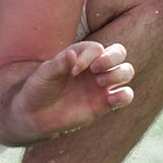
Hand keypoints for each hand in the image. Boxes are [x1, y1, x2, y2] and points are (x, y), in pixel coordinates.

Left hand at [7, 40, 133, 140]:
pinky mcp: (105, 103)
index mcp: (80, 55)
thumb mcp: (45, 74)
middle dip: (112, 58)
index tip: (73, 71)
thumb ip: (59, 64)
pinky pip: (125, 95)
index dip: (89, 56)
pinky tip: (111, 99)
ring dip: (118, 73)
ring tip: (99, 83)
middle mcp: (94, 67)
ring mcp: (101, 85)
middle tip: (95, 70)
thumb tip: (72, 55)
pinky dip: (125, 95)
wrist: (35, 114)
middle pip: (119, 52)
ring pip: (126, 71)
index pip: (97, 48)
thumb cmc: (39, 88)